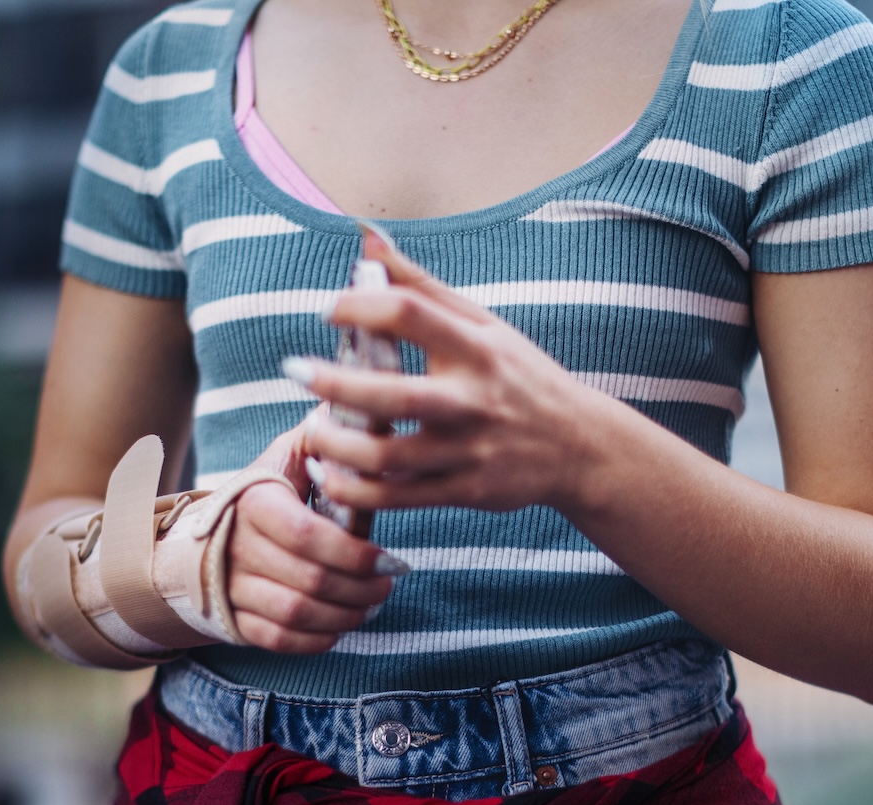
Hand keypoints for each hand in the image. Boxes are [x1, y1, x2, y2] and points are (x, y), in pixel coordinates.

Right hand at [225, 420, 404, 652]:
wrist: (202, 537)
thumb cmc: (264, 494)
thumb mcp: (288, 457)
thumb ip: (325, 439)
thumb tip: (363, 407)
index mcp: (254, 501)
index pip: (307, 535)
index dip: (354, 554)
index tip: (390, 559)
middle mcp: (235, 545)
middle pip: (309, 580)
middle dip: (360, 589)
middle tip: (387, 583)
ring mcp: (229, 585)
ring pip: (295, 614)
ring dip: (343, 616)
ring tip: (370, 605)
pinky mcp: (232, 618)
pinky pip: (276, 640)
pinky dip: (315, 640)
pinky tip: (339, 626)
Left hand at [290, 228, 625, 515]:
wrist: (577, 447)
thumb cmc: (518, 376)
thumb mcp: (483, 324)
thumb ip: (421, 286)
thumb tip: (366, 238)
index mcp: (476, 348)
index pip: (411, 314)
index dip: (360, 305)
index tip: (325, 310)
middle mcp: (472, 399)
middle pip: (393, 395)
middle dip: (335, 383)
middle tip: (295, 369)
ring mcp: (468, 450)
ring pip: (387, 457)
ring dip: (336, 445)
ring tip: (310, 430)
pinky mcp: (465, 492)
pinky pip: (396, 498)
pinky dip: (354, 491)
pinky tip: (329, 473)